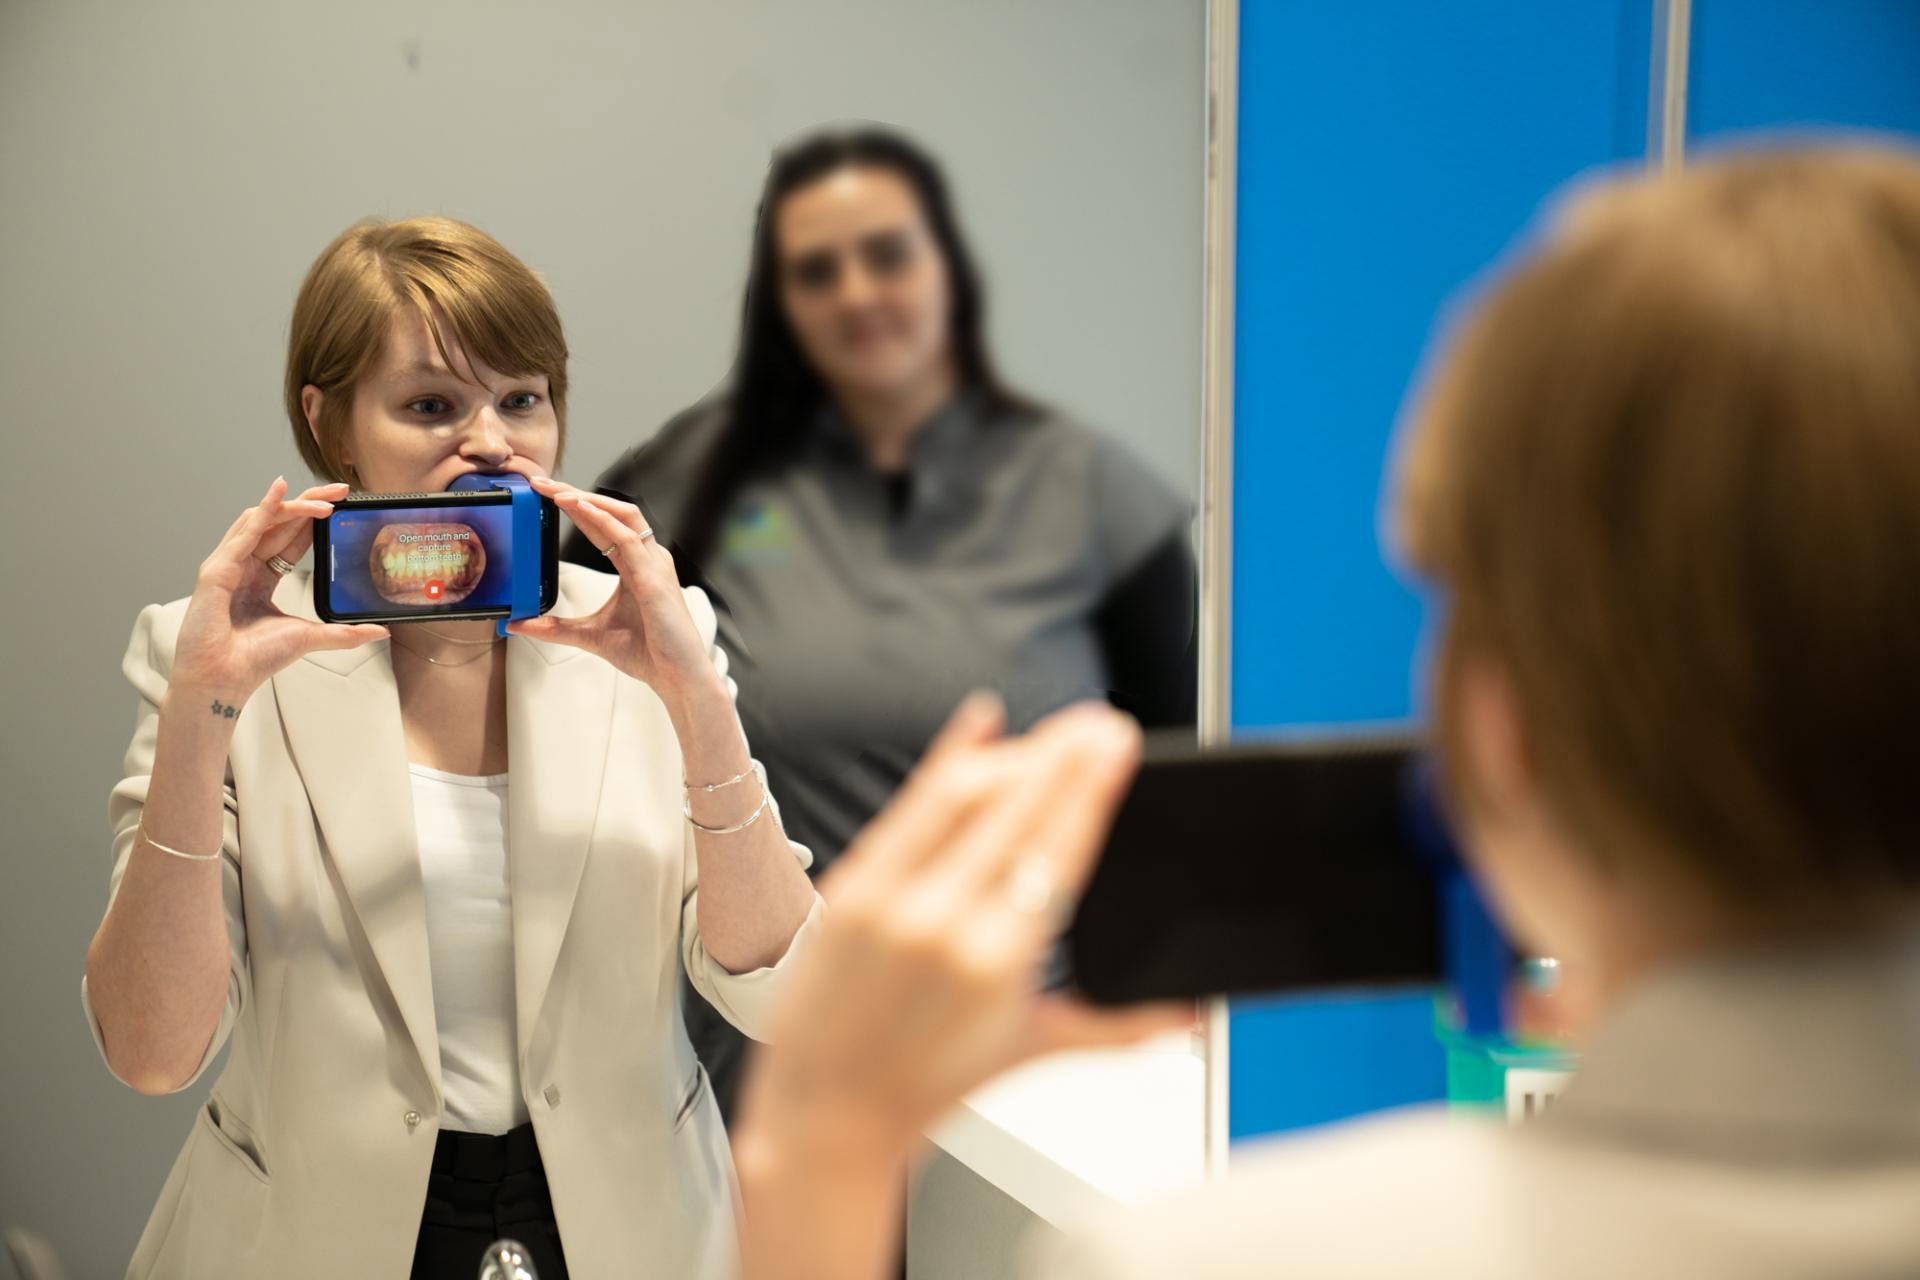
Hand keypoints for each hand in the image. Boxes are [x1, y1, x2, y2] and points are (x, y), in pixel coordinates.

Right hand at [168, 477, 388, 715]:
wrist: (224, 679)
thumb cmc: (254, 660)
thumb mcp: (309, 637)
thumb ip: (343, 633)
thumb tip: (381, 631)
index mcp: (259, 577)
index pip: (290, 537)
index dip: (313, 518)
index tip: (342, 504)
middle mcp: (243, 565)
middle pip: (279, 522)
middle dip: (310, 501)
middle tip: (341, 489)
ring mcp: (227, 564)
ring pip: (263, 520)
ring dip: (295, 504)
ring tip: (326, 497)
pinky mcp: (218, 569)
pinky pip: (244, 531)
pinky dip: (264, 509)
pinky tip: (280, 491)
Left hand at [507, 475, 715, 699]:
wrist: (675, 677)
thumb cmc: (646, 653)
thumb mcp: (588, 635)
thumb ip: (554, 627)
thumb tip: (516, 624)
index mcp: (635, 566)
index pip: (603, 526)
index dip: (576, 508)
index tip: (545, 495)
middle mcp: (648, 559)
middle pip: (613, 511)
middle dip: (577, 493)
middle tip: (542, 483)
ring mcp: (654, 566)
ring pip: (624, 516)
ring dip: (589, 501)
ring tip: (558, 492)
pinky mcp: (654, 579)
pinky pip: (630, 541)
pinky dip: (605, 522)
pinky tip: (582, 511)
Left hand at [735, 694, 1189, 1168]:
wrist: (829, 1112)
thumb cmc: (926, 1084)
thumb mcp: (1032, 1048)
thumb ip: (1119, 1025)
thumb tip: (1191, 1015)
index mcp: (996, 960)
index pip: (1055, 850)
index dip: (1088, 788)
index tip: (1115, 744)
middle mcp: (941, 921)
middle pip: (1013, 810)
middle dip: (1062, 757)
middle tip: (1100, 724)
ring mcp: (888, 898)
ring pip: (959, 797)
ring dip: (1013, 756)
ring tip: (1055, 736)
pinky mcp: (850, 886)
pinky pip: (907, 805)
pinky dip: (946, 758)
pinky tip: (979, 725)